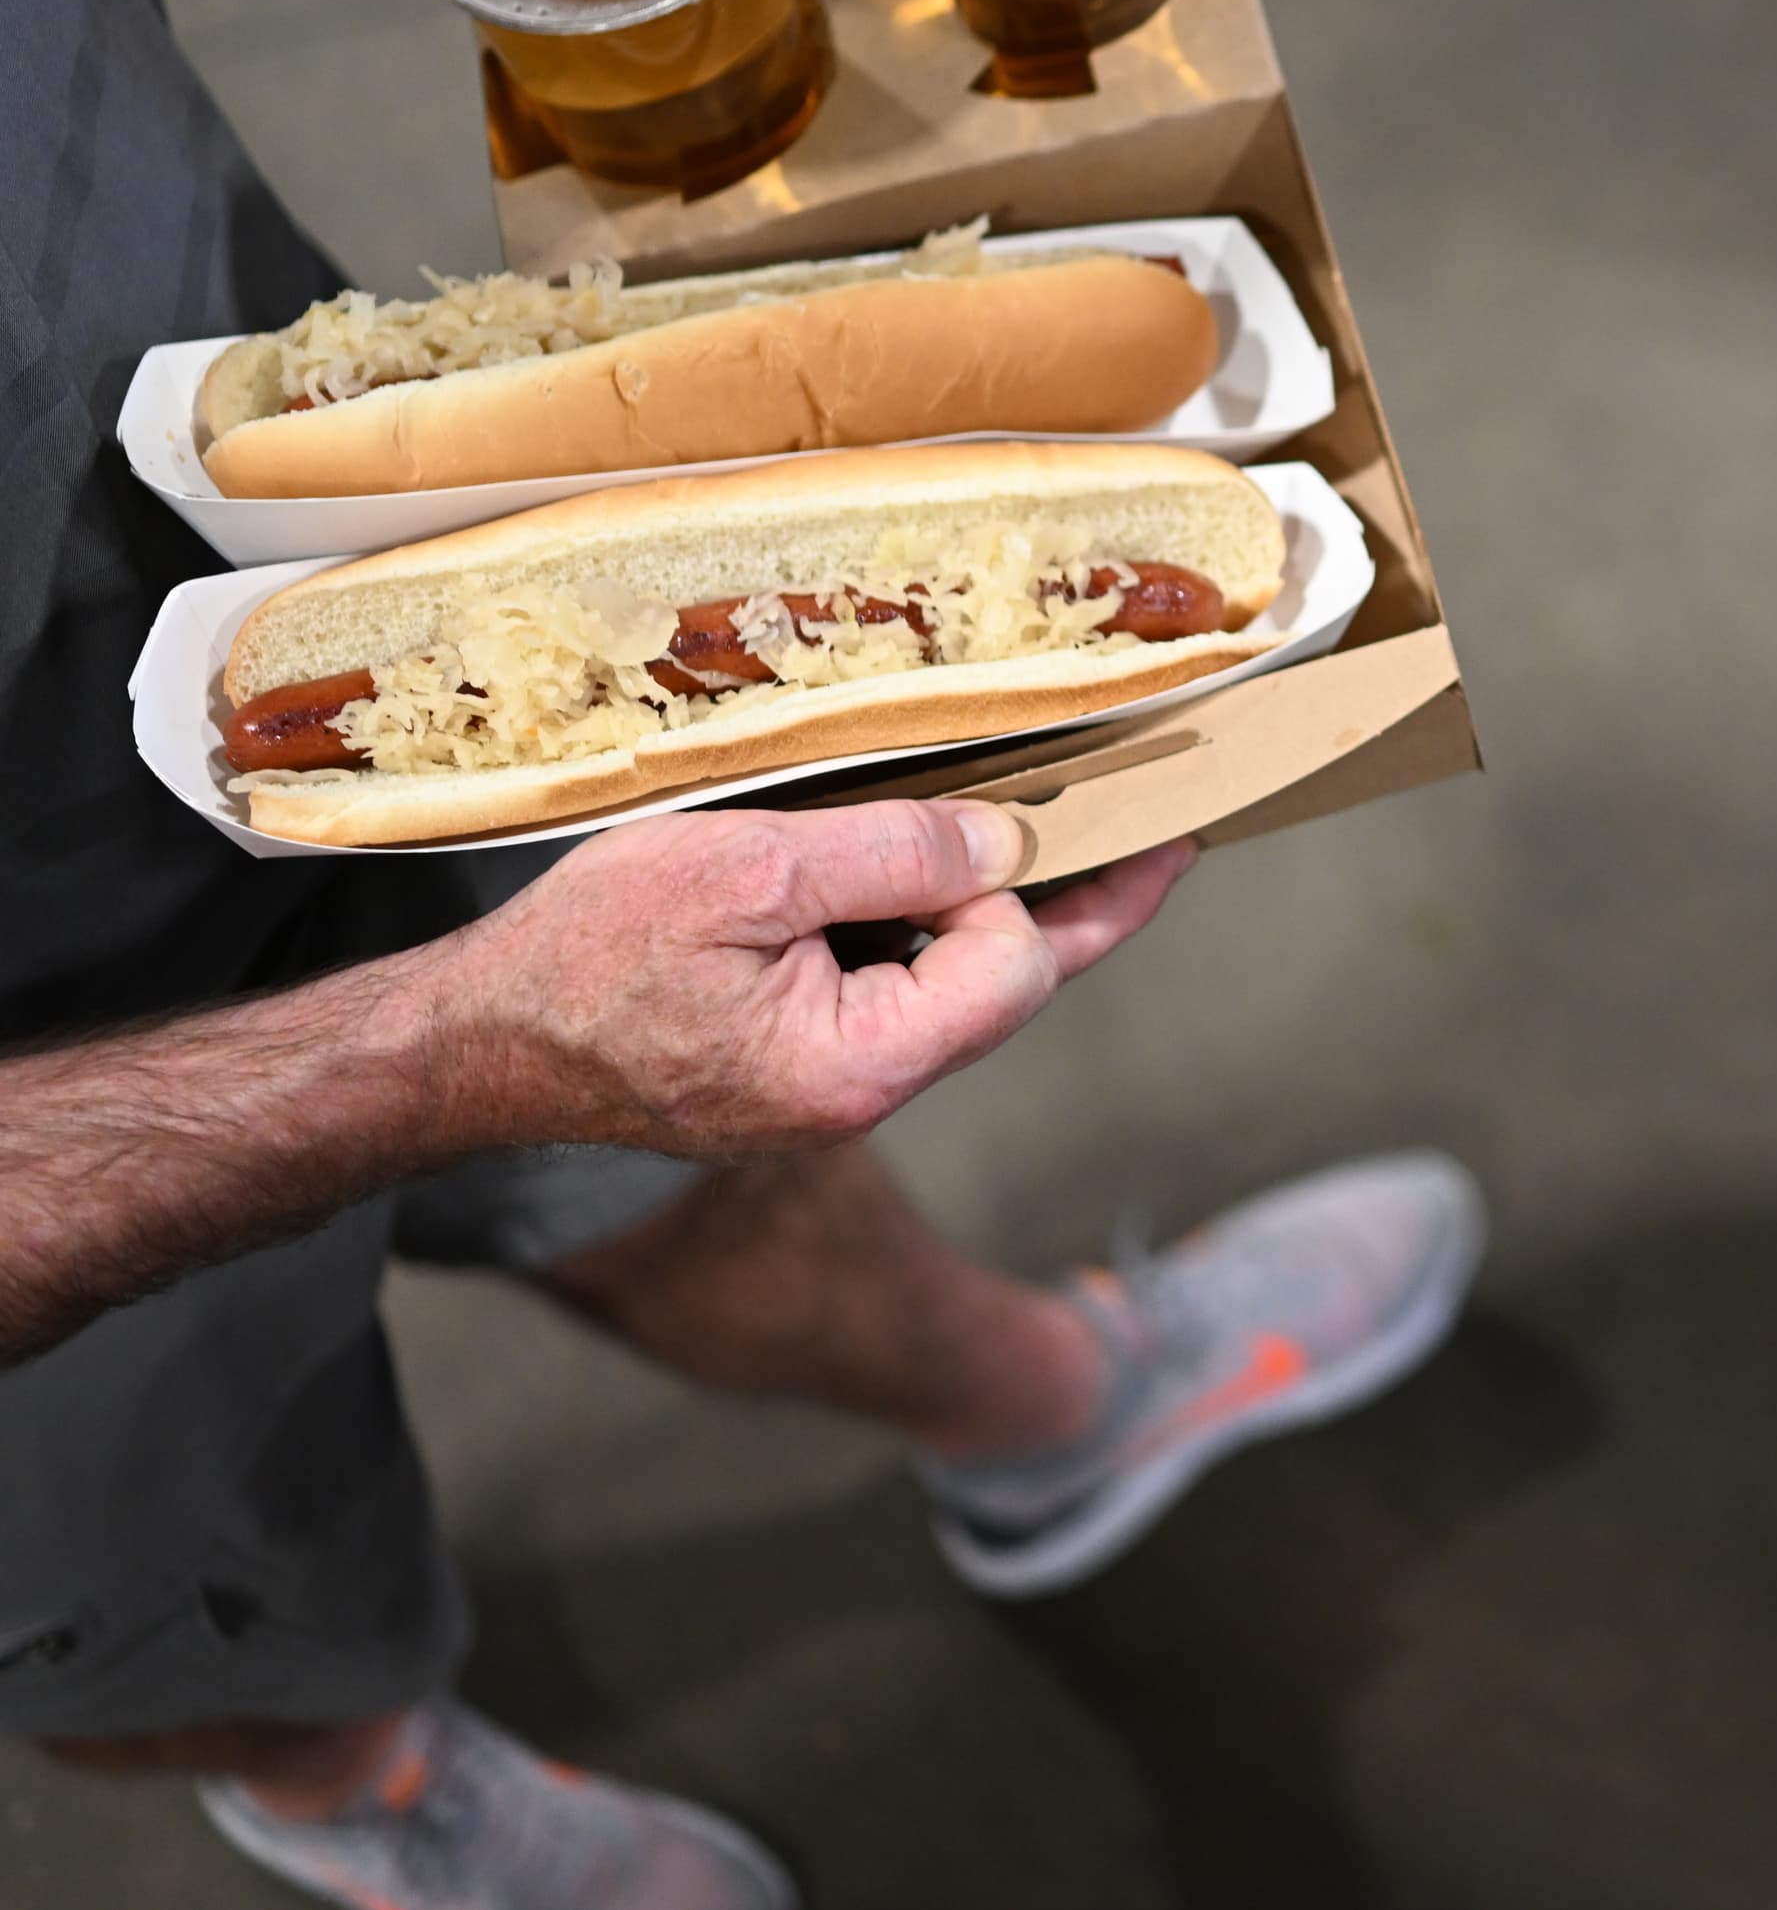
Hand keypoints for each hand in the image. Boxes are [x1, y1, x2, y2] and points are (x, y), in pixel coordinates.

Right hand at [433, 801, 1194, 1155]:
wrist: (470, 1044)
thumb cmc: (586, 956)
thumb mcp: (748, 868)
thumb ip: (893, 856)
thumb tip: (1010, 844)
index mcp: (860, 1066)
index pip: (1013, 968)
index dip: (1027, 887)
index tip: (1056, 816)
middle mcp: (861, 1092)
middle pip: (1006, 985)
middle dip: (1081, 902)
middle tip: (1173, 829)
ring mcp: (829, 1087)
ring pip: (951, 984)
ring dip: (996, 906)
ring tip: (1060, 820)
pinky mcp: (796, 1065)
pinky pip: (891, 990)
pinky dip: (922, 925)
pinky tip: (934, 865)